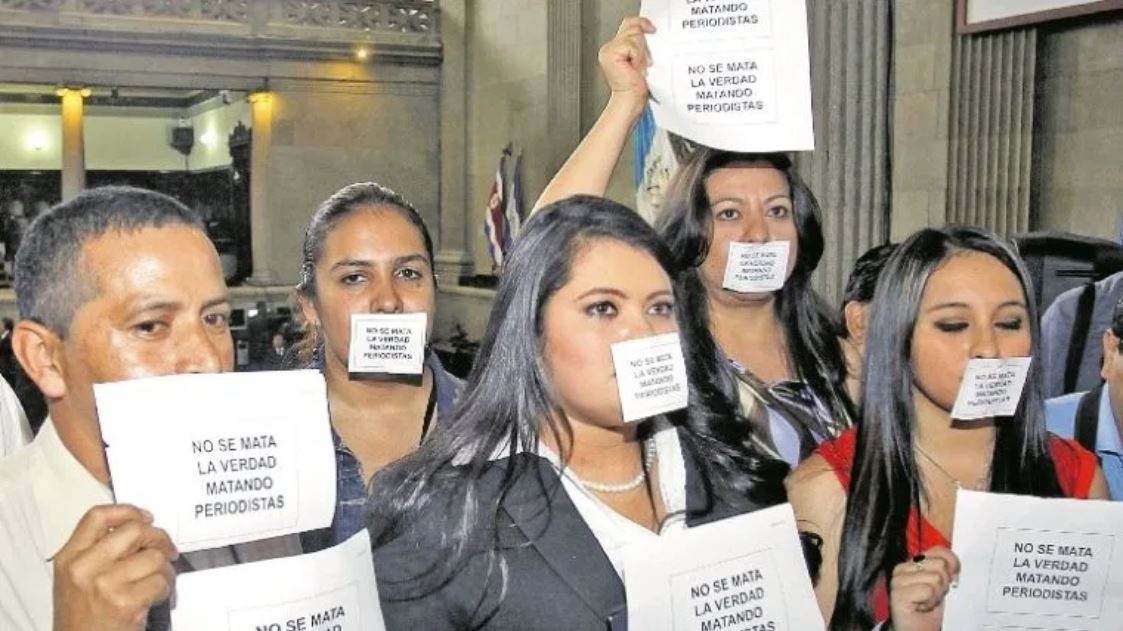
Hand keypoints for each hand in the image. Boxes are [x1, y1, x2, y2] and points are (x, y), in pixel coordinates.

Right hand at [53, 504, 177, 630]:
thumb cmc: (82, 617)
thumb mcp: (76, 578)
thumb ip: (98, 551)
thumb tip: (139, 527)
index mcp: (69, 558)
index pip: (97, 517)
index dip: (128, 511)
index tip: (146, 517)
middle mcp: (84, 567)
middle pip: (134, 530)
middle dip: (158, 538)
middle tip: (165, 549)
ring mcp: (105, 584)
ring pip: (154, 556)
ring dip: (165, 568)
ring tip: (157, 580)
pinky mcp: (126, 602)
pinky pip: (161, 580)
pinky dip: (165, 588)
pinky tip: (155, 597)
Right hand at [598, 17, 655, 111]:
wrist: (630, 101)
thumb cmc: (636, 87)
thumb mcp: (642, 59)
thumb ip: (640, 44)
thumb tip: (649, 30)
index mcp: (615, 48)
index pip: (629, 24)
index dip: (642, 24)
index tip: (652, 29)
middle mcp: (609, 48)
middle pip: (632, 27)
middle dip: (642, 44)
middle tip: (643, 62)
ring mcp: (608, 50)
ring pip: (633, 35)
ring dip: (641, 53)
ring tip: (639, 66)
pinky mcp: (610, 54)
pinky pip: (631, 45)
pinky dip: (638, 57)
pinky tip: (635, 68)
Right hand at [888, 546, 959, 630]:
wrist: (917, 630)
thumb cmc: (930, 609)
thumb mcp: (941, 585)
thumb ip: (946, 569)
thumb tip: (954, 564)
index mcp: (913, 562)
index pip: (940, 551)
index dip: (953, 565)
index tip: (952, 580)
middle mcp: (902, 567)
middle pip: (940, 565)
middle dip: (944, 584)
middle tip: (934, 596)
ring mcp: (898, 580)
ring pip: (935, 578)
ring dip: (937, 596)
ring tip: (928, 603)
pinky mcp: (898, 594)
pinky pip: (927, 590)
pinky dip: (930, 602)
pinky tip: (922, 607)